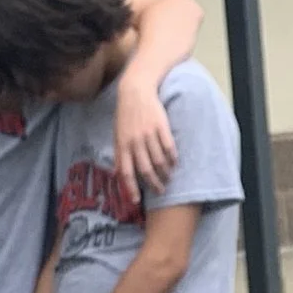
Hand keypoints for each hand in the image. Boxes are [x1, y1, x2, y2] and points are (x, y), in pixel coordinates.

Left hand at [111, 71, 179, 197]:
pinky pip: (169, 147)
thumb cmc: (125, 115)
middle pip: (146, 170)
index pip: (126, 172)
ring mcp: (149, 134)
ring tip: (169, 177)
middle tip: (161, 191)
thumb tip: (118, 175)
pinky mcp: (161, 126)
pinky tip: (174, 162)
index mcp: (123, 145)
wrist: (135, 91)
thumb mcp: (117, 135)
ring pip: (159, 161)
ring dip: (165, 173)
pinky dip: (173, 158)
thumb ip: (119, 155)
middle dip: (154, 184)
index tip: (136, 201)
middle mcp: (135, 141)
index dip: (131, 189)